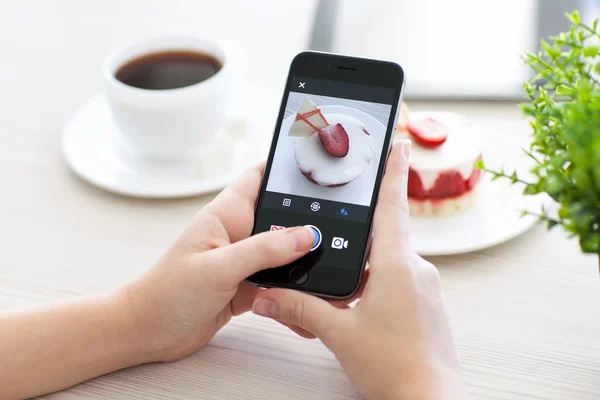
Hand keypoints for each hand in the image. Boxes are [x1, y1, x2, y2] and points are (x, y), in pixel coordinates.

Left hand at [118, 164, 315, 362]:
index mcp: (227, 215)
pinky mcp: (247, 287)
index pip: (259, 177)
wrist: (148, 334)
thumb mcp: (218, 267)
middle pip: (282, 217)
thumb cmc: (167, 293)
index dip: (286, 169)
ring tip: (330, 272)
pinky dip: (293, 296)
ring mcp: (244, 261)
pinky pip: (279, 286)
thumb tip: (306, 235)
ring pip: (285, 255)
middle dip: (309, 223)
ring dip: (304, 264)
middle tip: (340, 231)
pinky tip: (306, 311)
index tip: (318, 170)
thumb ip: (263, 250)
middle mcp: (239, 234)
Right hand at [251, 141, 467, 399]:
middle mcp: (416, 270)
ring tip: (344, 285)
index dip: (392, 169)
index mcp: (397, 265)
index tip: (399, 140)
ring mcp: (425, 288)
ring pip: (389, 261)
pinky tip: (361, 306)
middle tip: (340, 229)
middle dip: (359, 232)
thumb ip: (300, 309)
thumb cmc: (394, 368)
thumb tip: (267, 296)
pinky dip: (377, 284)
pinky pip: (399, 281)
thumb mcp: (338, 333)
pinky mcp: (427, 305)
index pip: (392, 205)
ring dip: (365, 265)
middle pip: (385, 234)